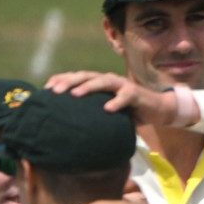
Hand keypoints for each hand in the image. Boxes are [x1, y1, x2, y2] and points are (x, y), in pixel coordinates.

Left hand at [49, 71, 182, 127]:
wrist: (157, 109)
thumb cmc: (129, 112)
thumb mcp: (108, 112)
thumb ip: (93, 114)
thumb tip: (70, 128)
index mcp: (98, 83)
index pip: (76, 77)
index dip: (61, 80)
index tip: (45, 89)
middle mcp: (107, 80)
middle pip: (85, 76)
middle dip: (69, 82)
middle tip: (55, 91)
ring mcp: (121, 85)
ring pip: (102, 81)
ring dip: (88, 87)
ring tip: (76, 95)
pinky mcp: (135, 93)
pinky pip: (125, 96)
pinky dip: (116, 101)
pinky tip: (108, 109)